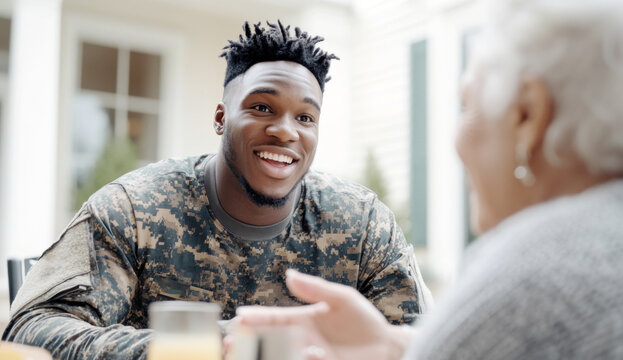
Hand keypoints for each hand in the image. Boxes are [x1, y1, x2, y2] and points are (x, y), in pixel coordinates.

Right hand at [235, 269, 414, 359]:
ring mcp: (310, 356)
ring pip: (280, 354)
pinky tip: (305, 354)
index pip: (274, 318)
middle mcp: (302, 340)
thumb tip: (289, 274)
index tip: (239, 316)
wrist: (387, 346)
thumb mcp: (341, 298)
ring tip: (252, 351)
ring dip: (266, 352)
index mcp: (303, 320)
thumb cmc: (363, 321)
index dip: (256, 318)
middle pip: (269, 339)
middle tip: (232, 340)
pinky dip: (299, 358)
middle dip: (249, 340)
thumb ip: (316, 288)